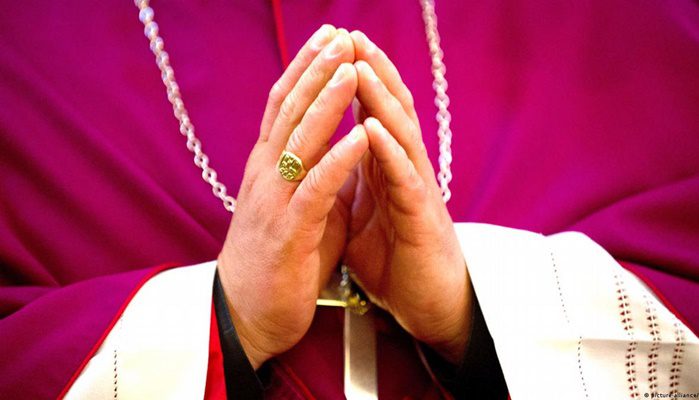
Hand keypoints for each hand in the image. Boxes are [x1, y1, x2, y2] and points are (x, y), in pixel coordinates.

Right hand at [217, 26, 367, 368]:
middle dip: (316, 71)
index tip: (328, 37)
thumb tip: (344, 146)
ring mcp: (274, 201)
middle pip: (289, 112)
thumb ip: (317, 173)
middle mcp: (265, 175)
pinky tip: (357, 138)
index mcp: (268, 167)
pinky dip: (337, 161)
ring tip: (350, 69)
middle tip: (340, 36)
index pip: (283, 106)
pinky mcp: (289, 232)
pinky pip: (315, 190)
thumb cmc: (278, 260)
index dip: (305, 70)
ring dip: (327, 104)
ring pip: (299, 142)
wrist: (246, 314)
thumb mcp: (298, 206)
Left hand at [345, 31, 472, 363]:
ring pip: (401, 136)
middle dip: (370, 70)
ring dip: (380, 100)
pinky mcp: (422, 220)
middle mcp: (405, 170)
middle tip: (349, 35)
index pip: (372, 111)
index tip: (332, 46)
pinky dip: (389, 153)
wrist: (427, 305)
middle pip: (390, 110)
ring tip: (360, 66)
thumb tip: (327, 157)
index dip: (355, 78)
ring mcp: (416, 191)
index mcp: (385, 167)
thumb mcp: (363, 213)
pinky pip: (405, 181)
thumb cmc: (395, 258)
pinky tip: (373, 129)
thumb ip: (350, 181)